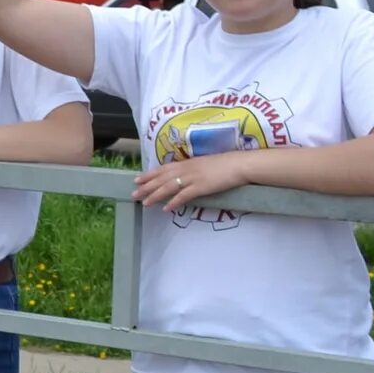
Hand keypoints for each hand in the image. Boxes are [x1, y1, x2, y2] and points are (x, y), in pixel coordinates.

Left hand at [132, 148, 256, 212]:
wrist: (240, 164)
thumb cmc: (226, 164)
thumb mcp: (205, 164)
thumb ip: (193, 170)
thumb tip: (184, 177)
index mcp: (187, 163)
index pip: (163, 169)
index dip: (149, 174)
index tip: (137, 179)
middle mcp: (187, 169)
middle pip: (162, 179)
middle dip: (146, 186)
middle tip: (133, 194)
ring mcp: (193, 178)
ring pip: (169, 187)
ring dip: (155, 195)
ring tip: (145, 203)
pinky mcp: (201, 187)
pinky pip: (184, 196)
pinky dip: (174, 202)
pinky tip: (166, 209)